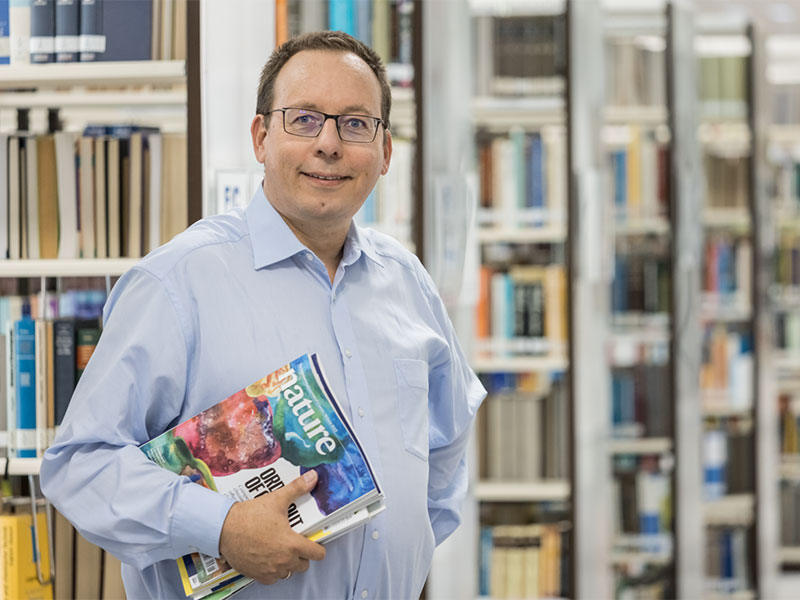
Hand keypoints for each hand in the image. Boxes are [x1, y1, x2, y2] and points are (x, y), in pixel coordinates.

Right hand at [218, 470, 325, 584]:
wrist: (223, 528)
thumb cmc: (250, 516)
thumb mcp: (277, 499)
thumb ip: (298, 488)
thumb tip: (313, 477)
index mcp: (292, 544)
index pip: (317, 554)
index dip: (318, 547)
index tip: (313, 542)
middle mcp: (283, 561)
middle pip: (303, 565)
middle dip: (302, 555)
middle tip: (295, 542)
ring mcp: (270, 570)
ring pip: (288, 572)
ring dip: (288, 564)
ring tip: (281, 549)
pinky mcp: (257, 575)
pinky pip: (272, 579)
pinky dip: (273, 571)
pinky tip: (269, 558)